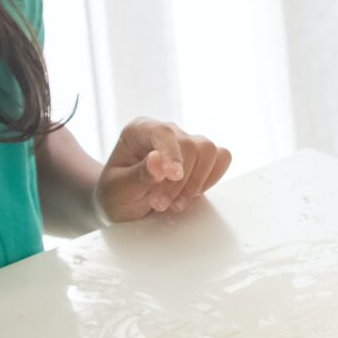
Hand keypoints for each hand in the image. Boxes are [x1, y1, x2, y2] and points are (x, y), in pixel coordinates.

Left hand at [96, 117, 232, 223]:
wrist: (124, 206)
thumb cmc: (116, 196)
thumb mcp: (118, 191)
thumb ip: (137, 176)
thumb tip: (158, 160)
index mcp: (139, 131)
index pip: (163, 132)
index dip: (172, 154)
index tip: (173, 176)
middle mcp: (165, 132)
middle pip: (190, 145)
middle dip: (180, 182)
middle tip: (160, 205)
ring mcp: (185, 143)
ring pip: (209, 151)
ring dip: (196, 183)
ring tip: (175, 203)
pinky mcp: (201, 158)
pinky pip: (221, 158)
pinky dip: (211, 179)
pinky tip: (191, 194)